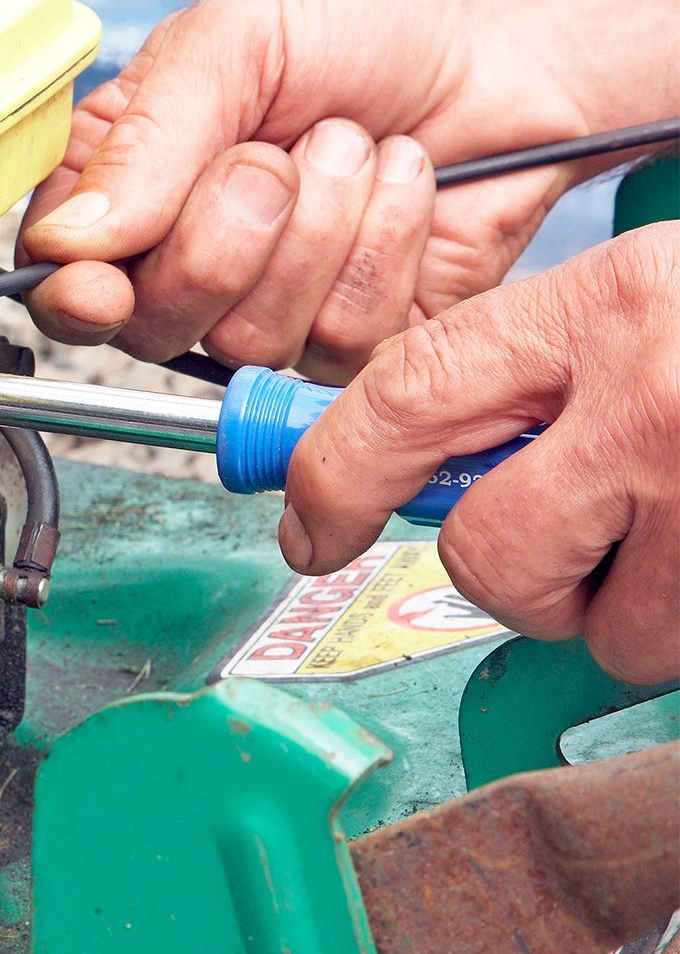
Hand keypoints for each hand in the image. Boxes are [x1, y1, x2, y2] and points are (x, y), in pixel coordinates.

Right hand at [21, 0, 679, 383]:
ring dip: (321, 230)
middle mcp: (185, 261)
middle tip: (276, 154)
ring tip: (353, 149)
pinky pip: (339, 345)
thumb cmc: (360, 19)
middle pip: (151, 323)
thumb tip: (68, 243)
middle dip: (228, 234)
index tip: (102, 283)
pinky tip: (401, 189)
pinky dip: (384, 252)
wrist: (503, 38)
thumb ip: (145, 141)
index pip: (59, 279)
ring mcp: (268, 310)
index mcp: (127, 187)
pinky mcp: (353, 342)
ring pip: (250, 338)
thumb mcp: (231, 42)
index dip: (76, 296)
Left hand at [280, 224, 679, 683]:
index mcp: (606, 305)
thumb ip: (535, 373)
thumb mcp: (648, 300)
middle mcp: (657, 396)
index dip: (329, 476)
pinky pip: (677, 653)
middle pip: (487, 554)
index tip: (310, 526)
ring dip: (630, 611)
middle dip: (514, 575)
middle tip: (572, 545)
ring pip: (602, 631)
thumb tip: (412, 466)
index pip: (402, 398)